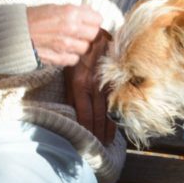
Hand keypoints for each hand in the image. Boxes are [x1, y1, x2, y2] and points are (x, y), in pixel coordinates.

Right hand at [26, 4, 102, 67]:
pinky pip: (75, 59)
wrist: (12, 33)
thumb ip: (74, 10)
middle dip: (89, 33)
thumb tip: (90, 12)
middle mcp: (71, 29)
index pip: (97, 19)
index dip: (94, 20)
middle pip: (94, 34)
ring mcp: (66, 45)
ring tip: (70, 41)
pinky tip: (63, 50)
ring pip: (86, 48)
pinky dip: (71, 56)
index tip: (89, 22)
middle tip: (81, 32)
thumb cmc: (31, 18)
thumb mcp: (53, 7)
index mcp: (71, 13)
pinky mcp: (59, 58)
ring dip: (80, 45)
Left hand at [65, 29, 113, 145]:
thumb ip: (70, 93)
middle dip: (99, 133)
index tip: (87, 143)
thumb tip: (70, 114)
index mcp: (80, 84)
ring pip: (109, 109)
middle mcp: (95, 85)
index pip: (85, 114)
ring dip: (109, 127)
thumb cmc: (78, 54)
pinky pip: (116, 100)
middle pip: (98, 115)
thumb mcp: (67, 72)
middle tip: (99, 148)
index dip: (87, 130)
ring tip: (108, 141)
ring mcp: (107, 83)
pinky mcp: (115, 79)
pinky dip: (116, 114)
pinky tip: (116, 124)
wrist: (96, 34)